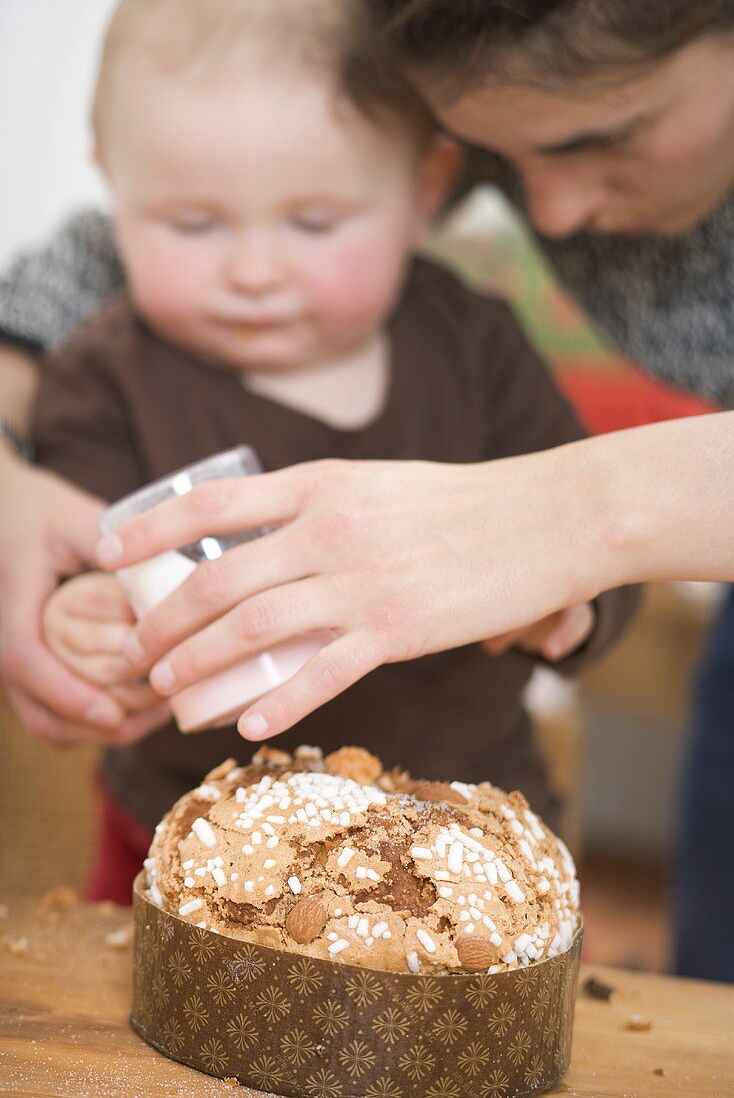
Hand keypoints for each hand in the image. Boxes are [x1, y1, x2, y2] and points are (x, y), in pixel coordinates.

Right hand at [0, 453, 167, 743]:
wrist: (0, 510)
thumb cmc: (36, 510)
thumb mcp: (70, 517)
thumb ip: (110, 541)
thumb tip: (162, 569)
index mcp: (8, 603)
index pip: (24, 659)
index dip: (67, 693)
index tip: (112, 712)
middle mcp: (1, 638)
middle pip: (36, 708)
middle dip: (93, 725)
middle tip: (153, 719)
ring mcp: (10, 660)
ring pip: (42, 719)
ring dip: (94, 730)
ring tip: (153, 718)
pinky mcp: (25, 668)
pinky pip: (47, 712)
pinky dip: (86, 722)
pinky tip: (134, 711)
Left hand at [96, 447, 616, 740]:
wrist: (550, 515)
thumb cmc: (466, 502)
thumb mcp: (380, 484)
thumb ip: (324, 510)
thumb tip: (279, 549)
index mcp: (323, 483)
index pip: (213, 501)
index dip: (151, 527)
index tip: (109, 551)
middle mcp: (331, 528)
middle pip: (218, 579)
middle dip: (164, 622)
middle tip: (138, 651)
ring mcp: (363, 582)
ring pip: (253, 630)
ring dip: (199, 667)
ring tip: (169, 692)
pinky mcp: (399, 631)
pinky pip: (320, 674)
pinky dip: (276, 702)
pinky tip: (247, 725)